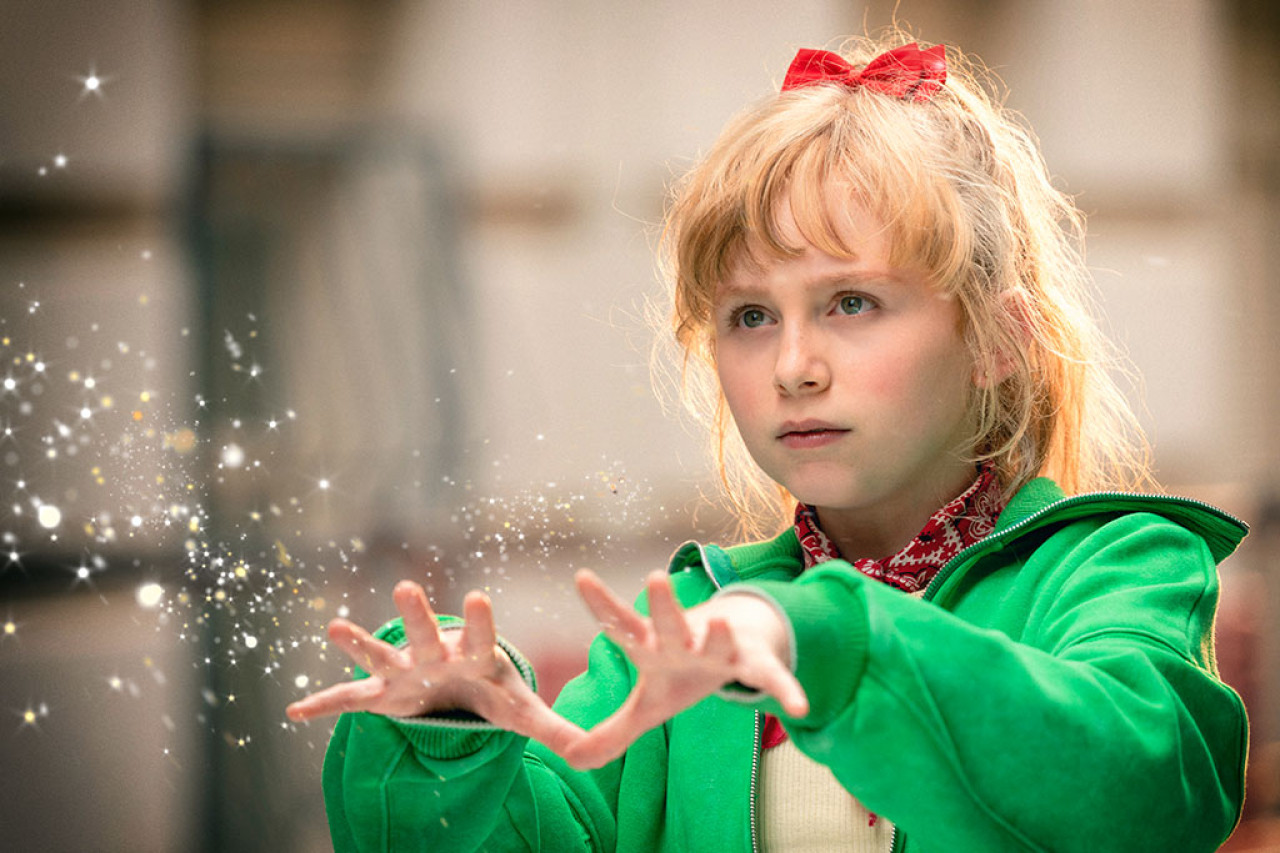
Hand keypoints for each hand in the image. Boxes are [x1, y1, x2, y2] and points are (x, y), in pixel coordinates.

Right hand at [285, 580, 583, 754]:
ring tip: (334, 626)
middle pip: (427, 635)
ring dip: (360, 644)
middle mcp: (436, 657)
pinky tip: (294, 712)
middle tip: (407, 586)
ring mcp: (405, 673)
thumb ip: (553, 727)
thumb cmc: (489, 690)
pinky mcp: (381, 694)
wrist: (457, 686)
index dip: (481, 621)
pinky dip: (323, 706)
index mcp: (475, 658)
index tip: (479, 596)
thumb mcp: (520, 710)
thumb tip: (590, 753)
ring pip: (382, 656)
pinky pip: (348, 700)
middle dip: (418, 614)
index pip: (482, 638)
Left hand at [561, 569, 807, 769]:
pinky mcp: (756, 663)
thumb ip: (611, 732)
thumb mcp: (647, 707)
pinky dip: (785, 690)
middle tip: (654, 577)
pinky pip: (771, 679)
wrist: (734, 647)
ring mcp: (722, 650)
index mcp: (654, 648)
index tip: (582, 576)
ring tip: (717, 620)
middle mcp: (685, 642)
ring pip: (719, 642)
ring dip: (717, 634)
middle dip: (662, 605)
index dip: (602, 605)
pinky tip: (798, 707)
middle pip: (671, 624)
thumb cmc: (681, 676)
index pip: (623, 625)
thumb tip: (570, 758)